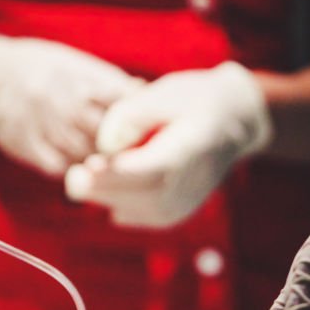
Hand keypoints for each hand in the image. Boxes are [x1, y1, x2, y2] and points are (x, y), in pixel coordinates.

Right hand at [0, 29, 142, 176]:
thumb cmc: (43, 69)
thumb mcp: (76, 64)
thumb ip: (110, 80)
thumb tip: (146, 92)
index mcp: (79, 77)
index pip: (122, 102)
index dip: (140, 118)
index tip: (150, 127)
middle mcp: (61, 101)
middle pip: (107, 133)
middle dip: (125, 145)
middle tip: (139, 154)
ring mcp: (43, 125)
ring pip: (86, 155)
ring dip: (103, 163)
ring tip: (115, 165)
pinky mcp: (27, 147)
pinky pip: (61, 168)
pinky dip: (77, 171)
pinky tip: (86, 169)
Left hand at [64, 61, 272, 227]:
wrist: (233, 121)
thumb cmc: (194, 101)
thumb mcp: (163, 93)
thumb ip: (129, 116)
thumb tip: (104, 146)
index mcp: (192, 148)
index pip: (151, 170)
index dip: (116, 173)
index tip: (86, 167)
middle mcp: (191, 183)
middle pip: (138, 197)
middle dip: (101, 187)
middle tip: (75, 173)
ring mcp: (184, 203)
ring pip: (133, 211)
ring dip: (106, 194)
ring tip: (94, 171)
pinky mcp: (175, 213)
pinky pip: (135, 215)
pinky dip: (117, 201)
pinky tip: (110, 182)